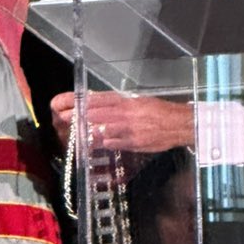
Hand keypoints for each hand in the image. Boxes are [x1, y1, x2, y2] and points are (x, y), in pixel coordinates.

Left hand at [51, 91, 194, 153]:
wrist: (178, 124)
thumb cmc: (158, 111)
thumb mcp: (138, 101)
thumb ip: (119, 104)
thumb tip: (99, 103)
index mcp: (126, 101)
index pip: (99, 99)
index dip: (82, 102)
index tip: (68, 104)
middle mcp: (126, 113)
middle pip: (96, 114)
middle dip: (78, 117)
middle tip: (64, 118)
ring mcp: (128, 129)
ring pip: (101, 130)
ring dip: (87, 131)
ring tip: (76, 132)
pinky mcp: (133, 143)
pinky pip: (112, 143)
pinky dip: (102, 143)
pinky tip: (96, 143)